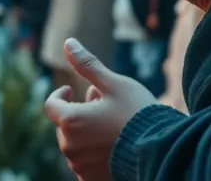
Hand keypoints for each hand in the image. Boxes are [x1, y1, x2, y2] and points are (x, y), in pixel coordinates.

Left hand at [45, 38, 156, 180]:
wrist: (160, 149)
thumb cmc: (136, 113)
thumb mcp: (113, 83)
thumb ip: (86, 65)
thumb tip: (68, 43)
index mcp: (71, 121)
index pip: (50, 106)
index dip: (59, 95)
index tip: (71, 89)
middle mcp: (71, 147)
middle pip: (64, 125)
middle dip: (77, 111)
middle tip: (100, 103)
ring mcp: (81, 166)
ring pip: (75, 144)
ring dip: (85, 131)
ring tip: (110, 122)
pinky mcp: (92, 179)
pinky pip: (85, 163)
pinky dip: (93, 152)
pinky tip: (113, 145)